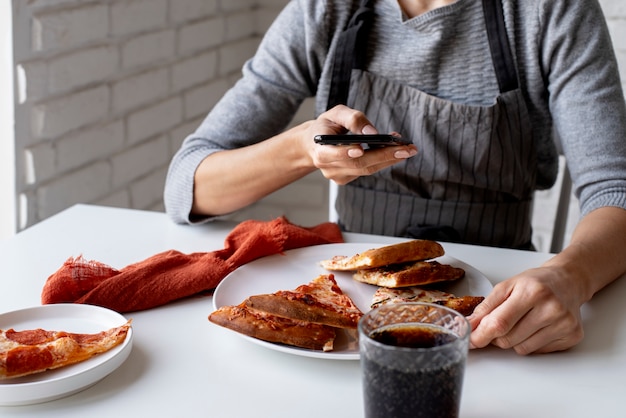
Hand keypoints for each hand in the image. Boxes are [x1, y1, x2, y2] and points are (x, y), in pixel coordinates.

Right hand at [304, 105, 416, 183]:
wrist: (313, 144)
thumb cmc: (326, 126)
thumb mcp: (335, 114)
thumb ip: (352, 119)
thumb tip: (372, 132)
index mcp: (319, 149)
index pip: (331, 154)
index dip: (345, 152)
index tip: (360, 148)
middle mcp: (327, 166)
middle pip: (358, 164)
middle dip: (384, 155)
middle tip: (406, 148)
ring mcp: (336, 175)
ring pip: (366, 169)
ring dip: (389, 158)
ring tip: (407, 148)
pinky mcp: (345, 179)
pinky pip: (367, 171)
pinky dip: (383, 161)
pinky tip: (395, 152)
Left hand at [467, 265, 584, 354]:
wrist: (568, 281)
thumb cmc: (536, 283)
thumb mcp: (507, 286)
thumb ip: (486, 307)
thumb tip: (470, 326)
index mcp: (532, 292)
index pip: (500, 323)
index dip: (481, 335)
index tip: (471, 340)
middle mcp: (551, 308)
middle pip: (508, 339)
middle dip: (497, 336)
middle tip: (501, 323)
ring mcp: (564, 324)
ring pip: (522, 349)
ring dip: (514, 340)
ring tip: (521, 322)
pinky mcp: (572, 336)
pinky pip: (538, 352)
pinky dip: (530, 343)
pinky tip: (536, 327)